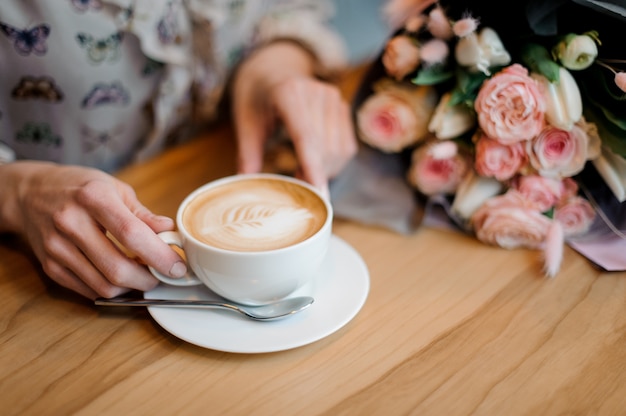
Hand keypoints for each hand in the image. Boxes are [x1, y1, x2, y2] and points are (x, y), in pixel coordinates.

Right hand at [0, 162, 186, 298]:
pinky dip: (111, 289)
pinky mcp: (50, 266)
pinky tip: (121, 277)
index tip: (177, 267)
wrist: (29, 193)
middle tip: (163, 275)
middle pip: (117, 268)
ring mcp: (57, 247)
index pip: (131, 234)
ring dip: (131, 288)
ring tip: (143, 275)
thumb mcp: (116, 189)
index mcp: (93, 198)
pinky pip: (88, 290)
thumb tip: (170, 232)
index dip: (159, 256)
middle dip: (148, 279)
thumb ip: (143, 214)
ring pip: (103, 285)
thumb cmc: (79, 187)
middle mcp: (71, 223)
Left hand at [231, 41, 356, 196]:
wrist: (272, 68)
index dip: (313, 167)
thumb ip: (247, 155)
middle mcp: (316, 92)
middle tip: (295, 188)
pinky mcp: (342, 106)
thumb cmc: (256, 97)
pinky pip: (346, 147)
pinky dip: (333, 163)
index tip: (319, 194)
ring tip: (302, 174)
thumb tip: (243, 186)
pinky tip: (315, 163)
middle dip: (313, 175)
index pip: (306, 137)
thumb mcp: (245, 123)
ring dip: (324, 171)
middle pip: (324, 149)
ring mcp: (333, 98)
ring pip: (338, 151)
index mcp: (288, 93)